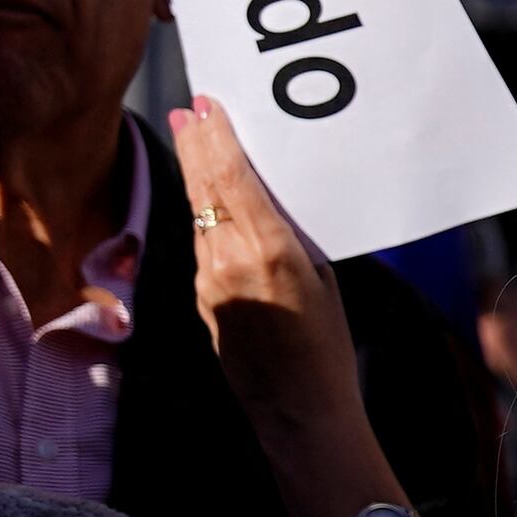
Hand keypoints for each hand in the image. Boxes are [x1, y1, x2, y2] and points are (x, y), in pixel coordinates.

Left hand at [171, 97, 364, 440]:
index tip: (207, 107)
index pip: (234, 181)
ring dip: (196, 175)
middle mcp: (230, 262)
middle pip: (205, 189)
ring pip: (199, 214)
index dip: (218, 140)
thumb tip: (268, 204)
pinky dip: (205, 214)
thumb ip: (291, 241)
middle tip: (190, 109)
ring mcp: (209, 281)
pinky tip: (209, 200)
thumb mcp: (324, 283)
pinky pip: (202, 244)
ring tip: (194, 140)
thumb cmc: (327, 349)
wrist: (297, 409)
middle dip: (196, 145)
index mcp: (270, 253)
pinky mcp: (201, 298)